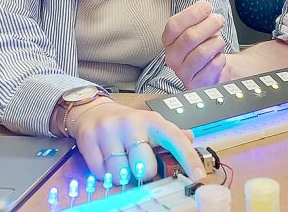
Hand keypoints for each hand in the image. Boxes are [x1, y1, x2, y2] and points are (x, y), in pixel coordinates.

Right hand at [69, 101, 204, 181]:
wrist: (92, 110)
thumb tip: (191, 137)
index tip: (198, 176)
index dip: (189, 159)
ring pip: (120, 174)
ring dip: (121, 176)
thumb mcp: (150, 125)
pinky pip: (100, 173)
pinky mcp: (89, 139)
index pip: (175, 139)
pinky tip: (105, 160)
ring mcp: (109, 130)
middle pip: (145, 167)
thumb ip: (171, 135)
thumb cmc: (126, 124)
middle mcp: (131, 123)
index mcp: (152, 121)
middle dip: (143, 173)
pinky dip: (104, 174)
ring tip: (119, 161)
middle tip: (137, 165)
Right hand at [162, 1, 225, 88]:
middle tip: (219, 20)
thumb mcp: (199, 28)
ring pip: (203, 52)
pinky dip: (221, 58)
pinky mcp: (196, 83)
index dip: (192, 14)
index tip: (206, 7)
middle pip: (190, 37)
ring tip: (219, 42)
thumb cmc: (205, 45)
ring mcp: (183, 72)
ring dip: (217, 43)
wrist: (214, 69)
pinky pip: (213, 66)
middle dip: (209, 25)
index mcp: (169, 40)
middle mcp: (172, 57)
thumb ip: (199, 17)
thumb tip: (204, 7)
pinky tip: (219, 57)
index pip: (174, 25)